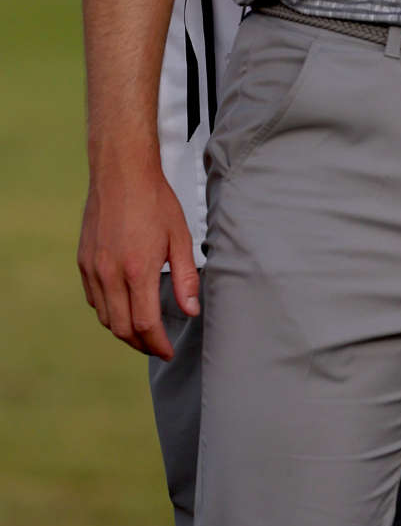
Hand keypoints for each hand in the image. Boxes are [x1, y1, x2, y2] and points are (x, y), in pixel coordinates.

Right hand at [78, 155, 198, 357]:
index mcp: (137, 270)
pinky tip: (124, 308)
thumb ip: (185, 279)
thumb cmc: (155, 202)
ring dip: (124, 331)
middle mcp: (110, 273)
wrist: (121, 174)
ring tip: (143, 333)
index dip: (157, 344)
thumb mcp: (181, 239)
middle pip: (122, 328)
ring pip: (105, 317)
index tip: (167, 351)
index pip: (145, 324)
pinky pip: (94, 299)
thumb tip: (191, 310)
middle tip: (157, 348)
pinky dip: (108, 312)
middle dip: (141, 344)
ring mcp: (93, 268)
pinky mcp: (83, 261)